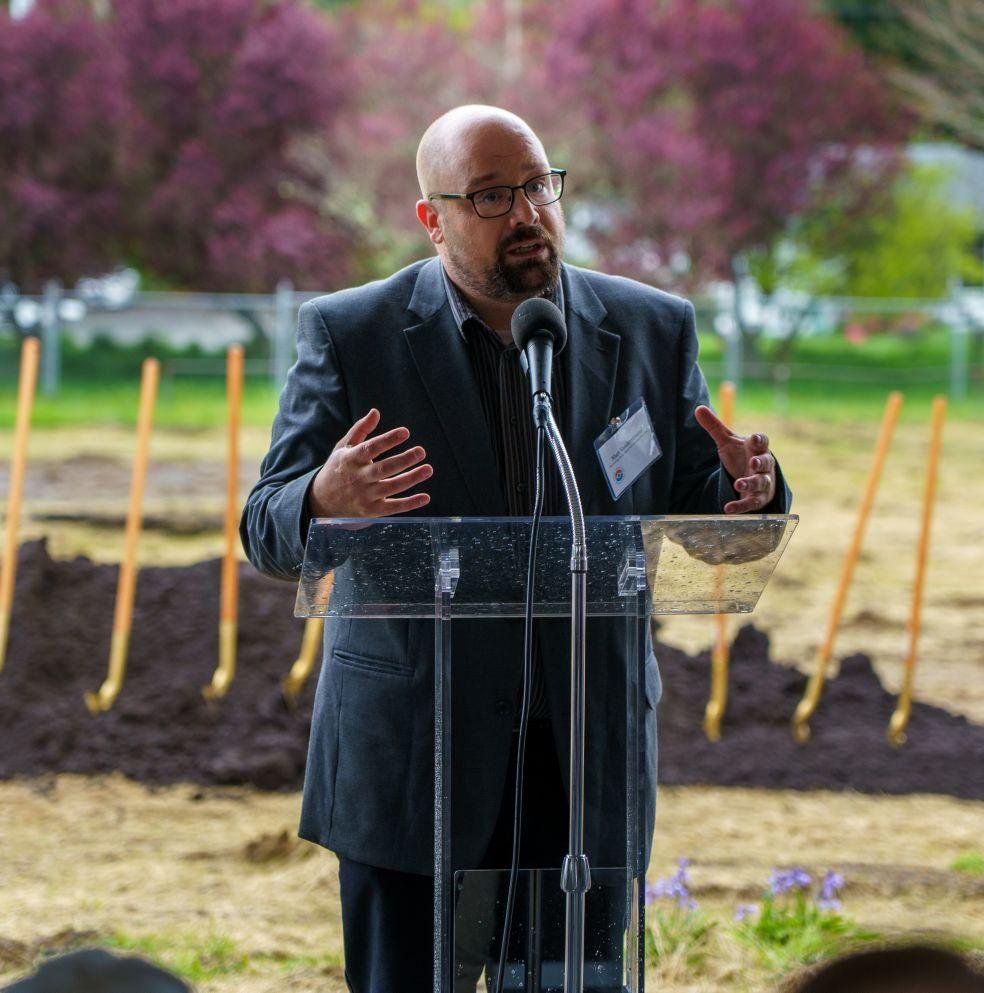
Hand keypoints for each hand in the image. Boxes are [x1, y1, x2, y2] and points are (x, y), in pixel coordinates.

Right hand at [308, 408, 431, 517]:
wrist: (321, 503)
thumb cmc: (337, 470)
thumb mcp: (343, 448)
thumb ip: (360, 430)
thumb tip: (376, 412)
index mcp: (351, 459)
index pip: (371, 448)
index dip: (388, 440)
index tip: (405, 432)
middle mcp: (358, 478)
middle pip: (384, 468)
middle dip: (404, 460)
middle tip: (421, 451)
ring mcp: (365, 496)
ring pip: (391, 487)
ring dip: (411, 478)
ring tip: (428, 469)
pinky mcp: (371, 511)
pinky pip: (393, 507)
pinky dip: (410, 503)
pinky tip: (425, 497)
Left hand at [694, 405, 775, 513]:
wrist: (754, 477)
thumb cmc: (742, 456)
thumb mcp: (727, 442)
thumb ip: (715, 427)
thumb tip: (698, 408)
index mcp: (757, 448)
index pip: (762, 441)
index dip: (759, 440)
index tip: (753, 439)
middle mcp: (763, 465)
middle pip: (766, 462)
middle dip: (760, 462)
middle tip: (753, 463)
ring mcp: (763, 482)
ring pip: (761, 482)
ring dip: (751, 483)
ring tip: (738, 484)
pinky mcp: (758, 498)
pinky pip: (752, 502)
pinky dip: (741, 506)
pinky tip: (728, 508)